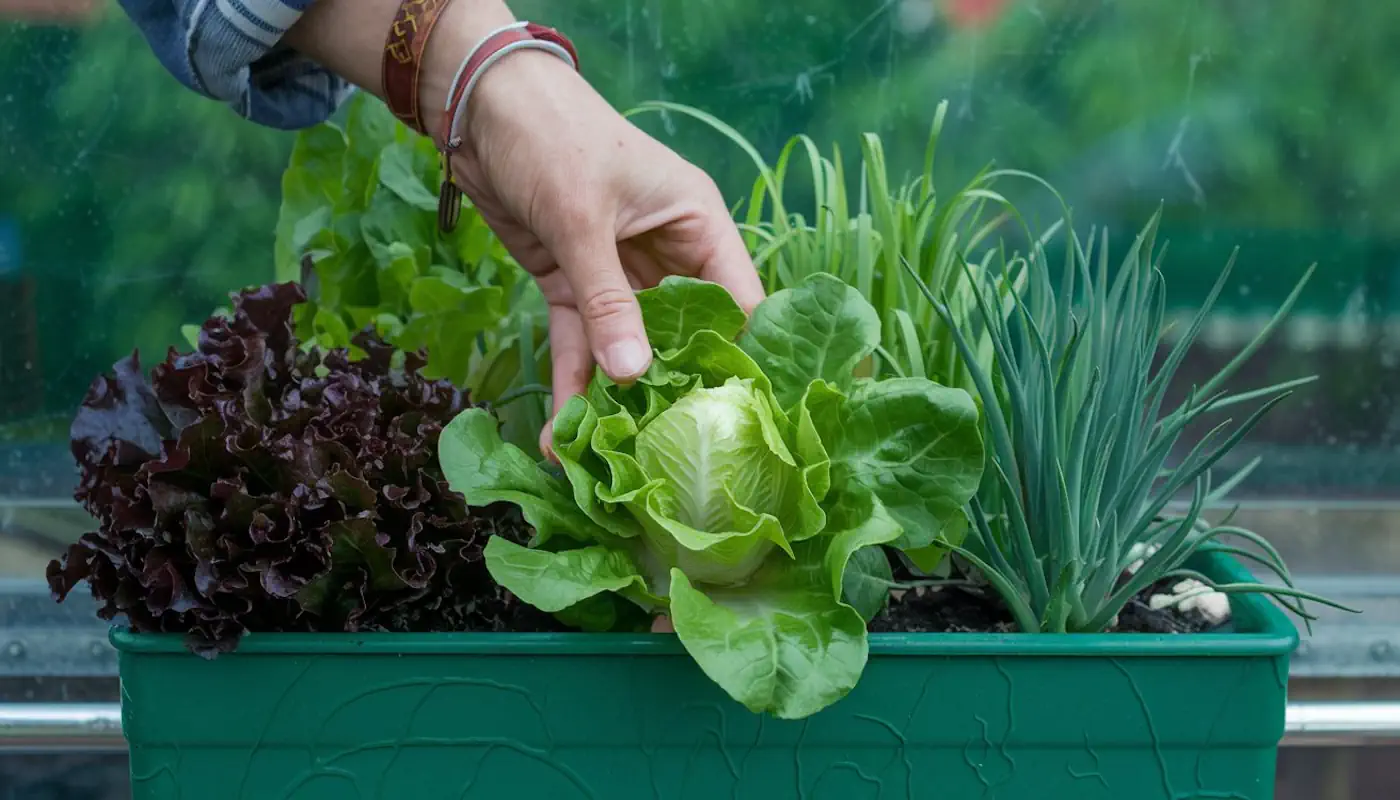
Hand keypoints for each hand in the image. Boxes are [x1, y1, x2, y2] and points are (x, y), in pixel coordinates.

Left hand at [445, 52, 765, 458]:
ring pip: (628, 347)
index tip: (745, 420)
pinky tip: (562, 432)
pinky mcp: (575, 284)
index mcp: (696, 224)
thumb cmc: (552, 138)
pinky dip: (573, 382)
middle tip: (669, 454)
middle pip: (684, 335)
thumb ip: (609, 300)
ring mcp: (620, 273)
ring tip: (607, 458)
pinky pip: (583, 342)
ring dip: (614, 397)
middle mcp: (668, 253)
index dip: (743, 357)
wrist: (479, 107)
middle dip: (673, 390)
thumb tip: (634, 375)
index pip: (738, 300)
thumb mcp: (583, 219)